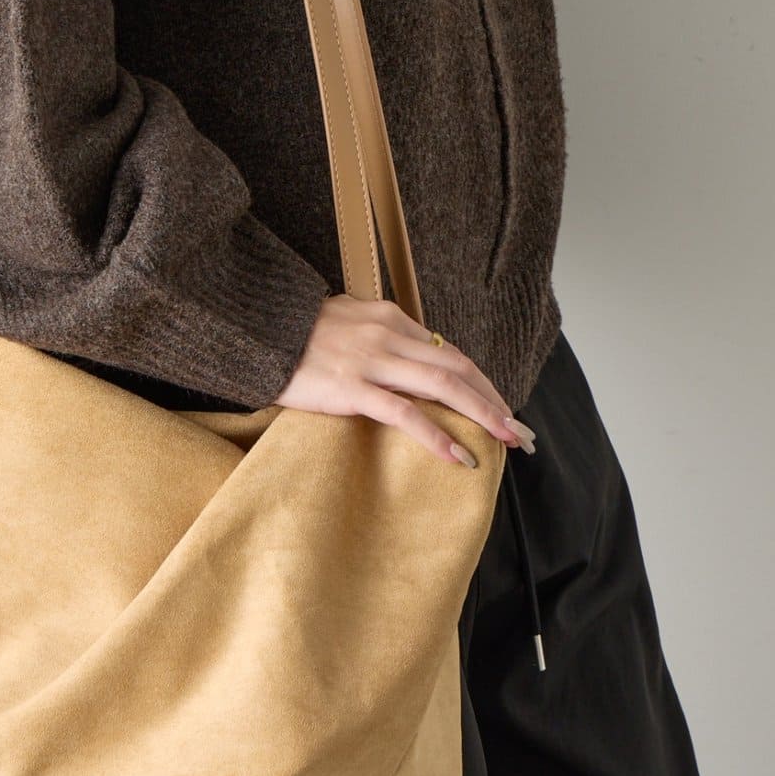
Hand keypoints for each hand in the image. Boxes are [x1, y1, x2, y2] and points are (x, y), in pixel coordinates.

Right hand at [274, 295, 535, 465]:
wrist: (253, 331)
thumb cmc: (292, 332)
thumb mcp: (343, 319)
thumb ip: (375, 333)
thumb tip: (403, 356)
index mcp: (389, 318)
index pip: (448, 352)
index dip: (482, 382)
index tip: (501, 407)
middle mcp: (388, 334)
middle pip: (457, 368)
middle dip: (495, 401)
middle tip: (521, 433)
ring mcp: (371, 360)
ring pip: (444, 386)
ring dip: (483, 415)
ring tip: (507, 442)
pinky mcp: (352, 387)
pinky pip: (405, 414)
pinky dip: (437, 436)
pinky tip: (459, 457)